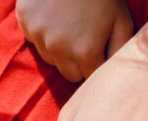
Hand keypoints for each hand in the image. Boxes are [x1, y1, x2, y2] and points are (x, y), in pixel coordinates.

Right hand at [16, 0, 133, 81]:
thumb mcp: (122, 20)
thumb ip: (120, 51)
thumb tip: (115, 74)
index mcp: (85, 52)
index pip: (90, 78)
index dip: (96, 65)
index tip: (100, 50)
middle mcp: (58, 49)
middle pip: (69, 74)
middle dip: (78, 63)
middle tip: (85, 38)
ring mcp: (38, 35)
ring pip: (51, 59)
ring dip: (60, 49)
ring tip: (70, 25)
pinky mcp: (24, 21)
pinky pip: (35, 39)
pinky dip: (43, 32)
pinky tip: (54, 15)